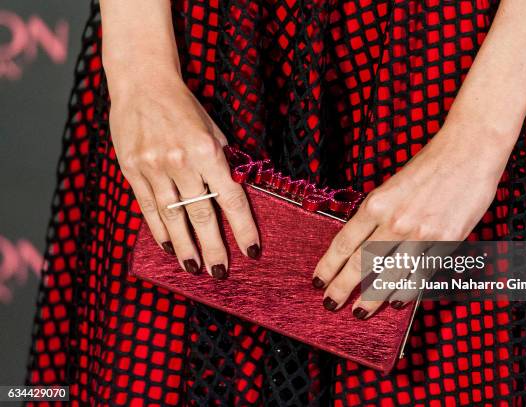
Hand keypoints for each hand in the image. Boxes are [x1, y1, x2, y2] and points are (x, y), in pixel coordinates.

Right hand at [109, 72, 259, 277]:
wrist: (142, 84)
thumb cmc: (184, 107)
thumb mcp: (213, 129)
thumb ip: (224, 162)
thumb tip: (237, 194)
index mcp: (207, 150)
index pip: (231, 199)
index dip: (243, 228)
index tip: (252, 251)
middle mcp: (181, 162)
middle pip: (202, 215)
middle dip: (213, 247)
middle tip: (220, 272)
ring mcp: (154, 167)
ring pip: (173, 217)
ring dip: (185, 246)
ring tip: (194, 268)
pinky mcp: (132, 170)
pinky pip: (148, 207)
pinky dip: (159, 230)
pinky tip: (168, 247)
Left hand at [312, 123, 512, 318]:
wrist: (469, 151)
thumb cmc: (429, 165)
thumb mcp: (391, 186)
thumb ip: (377, 214)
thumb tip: (362, 243)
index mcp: (377, 204)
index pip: (344, 242)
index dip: (328, 266)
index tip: (318, 280)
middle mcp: (395, 222)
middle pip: (361, 264)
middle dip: (342, 288)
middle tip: (330, 304)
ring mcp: (421, 234)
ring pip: (390, 275)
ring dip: (373, 297)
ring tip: (360, 311)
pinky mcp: (446, 241)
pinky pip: (421, 273)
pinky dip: (406, 289)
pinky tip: (396, 300)